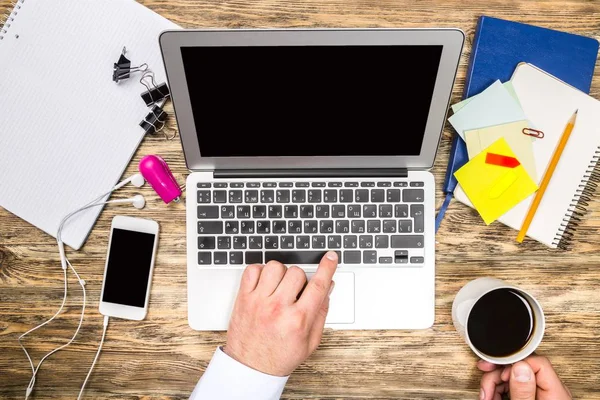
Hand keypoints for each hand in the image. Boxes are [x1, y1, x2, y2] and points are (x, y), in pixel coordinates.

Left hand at [223, 251, 337, 376]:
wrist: (250, 368)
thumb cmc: (280, 357)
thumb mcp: (310, 342)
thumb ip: (321, 312)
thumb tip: (327, 288)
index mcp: (298, 320)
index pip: (318, 285)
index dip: (327, 267)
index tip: (331, 257)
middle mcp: (278, 308)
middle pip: (297, 272)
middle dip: (301, 279)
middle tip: (296, 293)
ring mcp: (258, 302)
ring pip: (275, 267)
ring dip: (281, 274)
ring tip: (279, 288)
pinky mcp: (243, 298)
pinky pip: (253, 269)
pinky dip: (260, 272)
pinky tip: (265, 284)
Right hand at [478, 355, 571, 399]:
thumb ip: (523, 390)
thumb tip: (519, 365)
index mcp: (555, 392)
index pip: (536, 361)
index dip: (512, 363)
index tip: (496, 371)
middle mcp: (551, 391)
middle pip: (520, 368)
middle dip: (497, 375)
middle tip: (486, 387)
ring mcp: (542, 394)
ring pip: (513, 376)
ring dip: (495, 384)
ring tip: (486, 396)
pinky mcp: (533, 397)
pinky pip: (514, 386)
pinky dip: (500, 390)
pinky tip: (492, 396)